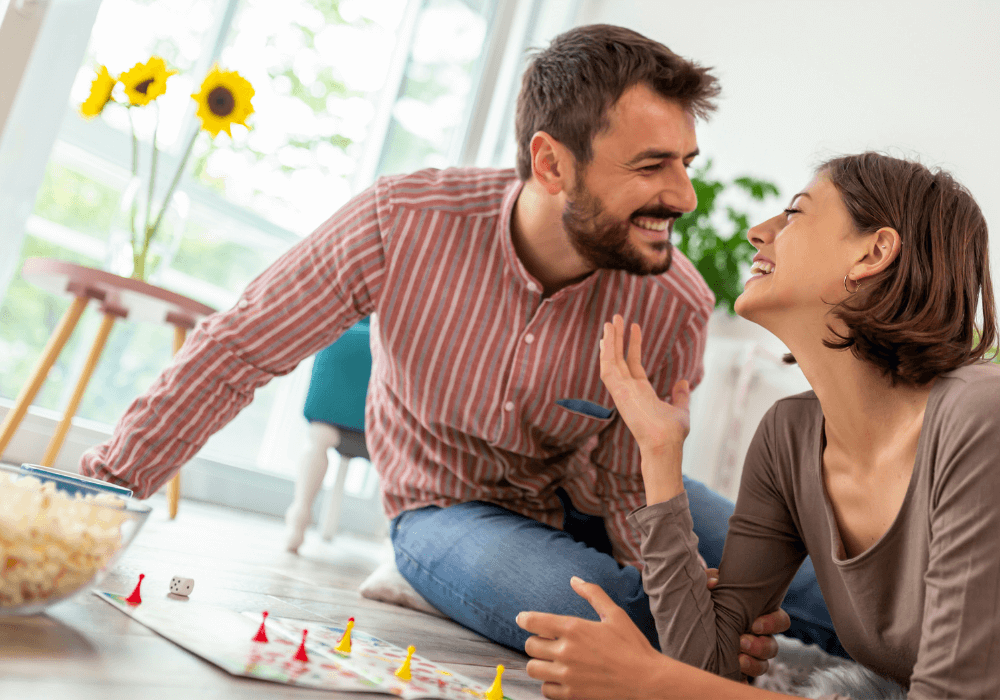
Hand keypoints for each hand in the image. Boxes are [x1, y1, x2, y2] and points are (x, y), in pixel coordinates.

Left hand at [517, 576, 668, 698]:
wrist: (647, 681)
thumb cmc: (633, 646)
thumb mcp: (615, 614)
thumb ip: (593, 594)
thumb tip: (574, 579)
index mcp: (574, 628)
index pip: (534, 622)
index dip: (524, 619)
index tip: (522, 619)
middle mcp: (566, 651)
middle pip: (530, 646)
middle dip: (535, 642)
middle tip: (546, 643)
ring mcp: (567, 675)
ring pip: (533, 668)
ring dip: (539, 663)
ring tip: (550, 661)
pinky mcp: (571, 695)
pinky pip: (545, 690)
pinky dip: (549, 684)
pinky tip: (560, 678)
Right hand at [599, 315, 689, 452]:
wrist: (666, 443)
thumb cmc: (672, 433)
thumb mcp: (680, 409)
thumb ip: (680, 395)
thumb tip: (684, 382)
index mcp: (640, 392)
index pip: (632, 363)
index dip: (632, 344)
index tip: (634, 326)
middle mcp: (628, 389)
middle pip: (618, 359)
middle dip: (616, 338)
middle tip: (615, 318)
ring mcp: (621, 391)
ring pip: (610, 361)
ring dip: (609, 341)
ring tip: (610, 321)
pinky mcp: (618, 393)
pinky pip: (607, 370)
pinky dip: (605, 354)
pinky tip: (606, 338)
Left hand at [705, 568, 789, 677]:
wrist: (693, 621)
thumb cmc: (710, 601)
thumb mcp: (711, 588)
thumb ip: (712, 579)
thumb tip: (713, 582)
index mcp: (759, 617)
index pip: (781, 622)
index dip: (773, 624)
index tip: (754, 624)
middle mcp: (759, 638)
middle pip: (773, 647)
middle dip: (760, 646)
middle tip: (742, 642)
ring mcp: (750, 655)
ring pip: (763, 665)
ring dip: (753, 663)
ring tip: (738, 659)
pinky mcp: (737, 669)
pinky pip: (746, 679)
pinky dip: (742, 678)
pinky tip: (734, 674)